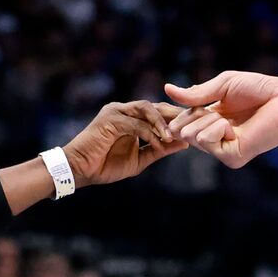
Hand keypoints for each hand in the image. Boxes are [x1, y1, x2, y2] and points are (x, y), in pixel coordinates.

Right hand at [63, 99, 185, 187]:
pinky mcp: (109, 119)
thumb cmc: (105, 165)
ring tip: (174, 135)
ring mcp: (116, 111)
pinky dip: (149, 132)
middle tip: (195, 121)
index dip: (178, 118)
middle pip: (156, 106)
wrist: (79, 170)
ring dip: (162, 121)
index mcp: (132, 118)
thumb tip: (185, 143)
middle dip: (176, 114)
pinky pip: (135, 123)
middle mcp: (125, 110)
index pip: (160, 112)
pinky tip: (159, 141)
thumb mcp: (140, 159)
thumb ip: (160, 149)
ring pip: (146, 108)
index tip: (198, 125)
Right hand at [163, 70, 277, 168]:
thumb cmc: (260, 90)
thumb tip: (167, 89)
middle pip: (183, 131)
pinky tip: (233, 127)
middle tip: (222, 111)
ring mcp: (224, 150)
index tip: (198, 103)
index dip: (182, 111)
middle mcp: (216, 139)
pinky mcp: (233, 158)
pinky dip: (217, 128)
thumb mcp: (222, 86)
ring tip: (230, 119)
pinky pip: (206, 141)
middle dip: (197, 114)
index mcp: (211, 122)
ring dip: (209, 120)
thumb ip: (196, 94)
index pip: (181, 122)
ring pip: (192, 137)